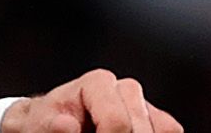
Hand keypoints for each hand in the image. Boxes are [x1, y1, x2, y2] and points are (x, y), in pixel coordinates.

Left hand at [3, 72, 182, 132]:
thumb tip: (66, 125)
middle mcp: (124, 88)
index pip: (118, 122)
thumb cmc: (46, 124)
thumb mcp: (39, 126)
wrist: (53, 125)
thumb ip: (51, 127)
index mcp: (97, 83)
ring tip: (105, 132)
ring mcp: (142, 103)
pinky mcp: (155, 119)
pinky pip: (171, 130)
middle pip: (140, 128)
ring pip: (162, 129)